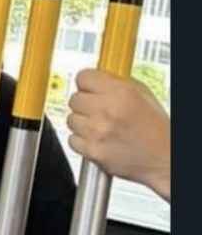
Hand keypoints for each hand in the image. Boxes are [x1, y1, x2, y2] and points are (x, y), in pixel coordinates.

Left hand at [67, 69, 169, 200]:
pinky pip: (72, 140)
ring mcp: (98, 132)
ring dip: (82, 122)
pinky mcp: (93, 151)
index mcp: (120, 92)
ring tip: (99, 126)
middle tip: (96, 109)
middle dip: (84, 103)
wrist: (164, 157)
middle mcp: (107, 111)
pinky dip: (81, 141)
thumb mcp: (141, 94)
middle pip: (74, 99)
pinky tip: (96, 139)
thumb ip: (115, 84)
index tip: (88, 87)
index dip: (86, 83)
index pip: (83, 77)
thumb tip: (96, 79)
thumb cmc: (157, 128)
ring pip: (71, 119)